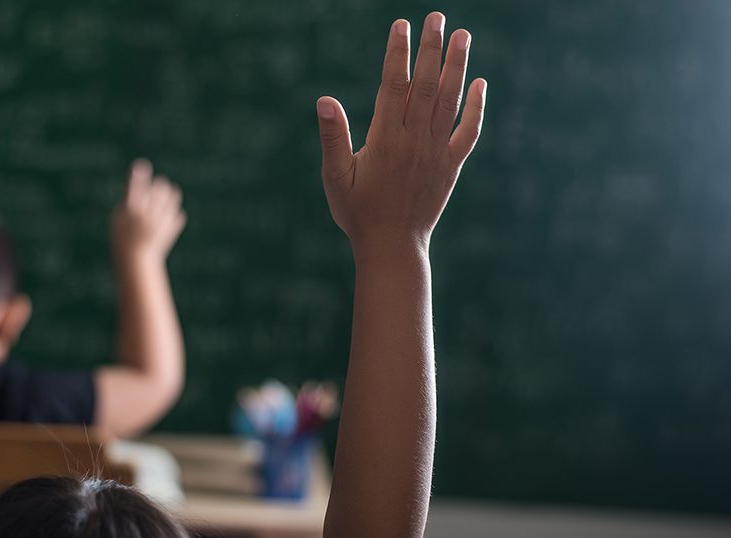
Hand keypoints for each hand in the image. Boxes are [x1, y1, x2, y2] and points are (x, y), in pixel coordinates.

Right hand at [111, 159, 186, 259]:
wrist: (137, 261)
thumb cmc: (122, 237)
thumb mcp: (118, 218)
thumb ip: (129, 199)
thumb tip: (145, 183)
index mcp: (131, 211)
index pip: (135, 188)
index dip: (137, 176)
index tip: (141, 166)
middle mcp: (148, 215)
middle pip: (159, 186)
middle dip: (157, 184)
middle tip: (154, 189)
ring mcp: (162, 221)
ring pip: (173, 194)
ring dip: (168, 194)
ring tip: (161, 201)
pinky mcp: (172, 227)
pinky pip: (178, 212)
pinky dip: (172, 214)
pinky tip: (163, 221)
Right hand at [316, 12, 485, 252]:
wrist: (391, 247)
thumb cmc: (357, 212)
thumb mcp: (334, 176)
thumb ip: (332, 137)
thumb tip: (324, 100)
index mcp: (386, 139)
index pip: (394, 85)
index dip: (398, 53)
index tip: (401, 25)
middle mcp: (415, 141)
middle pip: (427, 84)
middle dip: (431, 48)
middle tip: (436, 16)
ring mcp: (436, 152)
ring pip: (450, 100)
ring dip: (457, 65)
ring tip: (462, 35)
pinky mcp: (451, 166)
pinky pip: (468, 131)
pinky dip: (475, 107)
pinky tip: (479, 83)